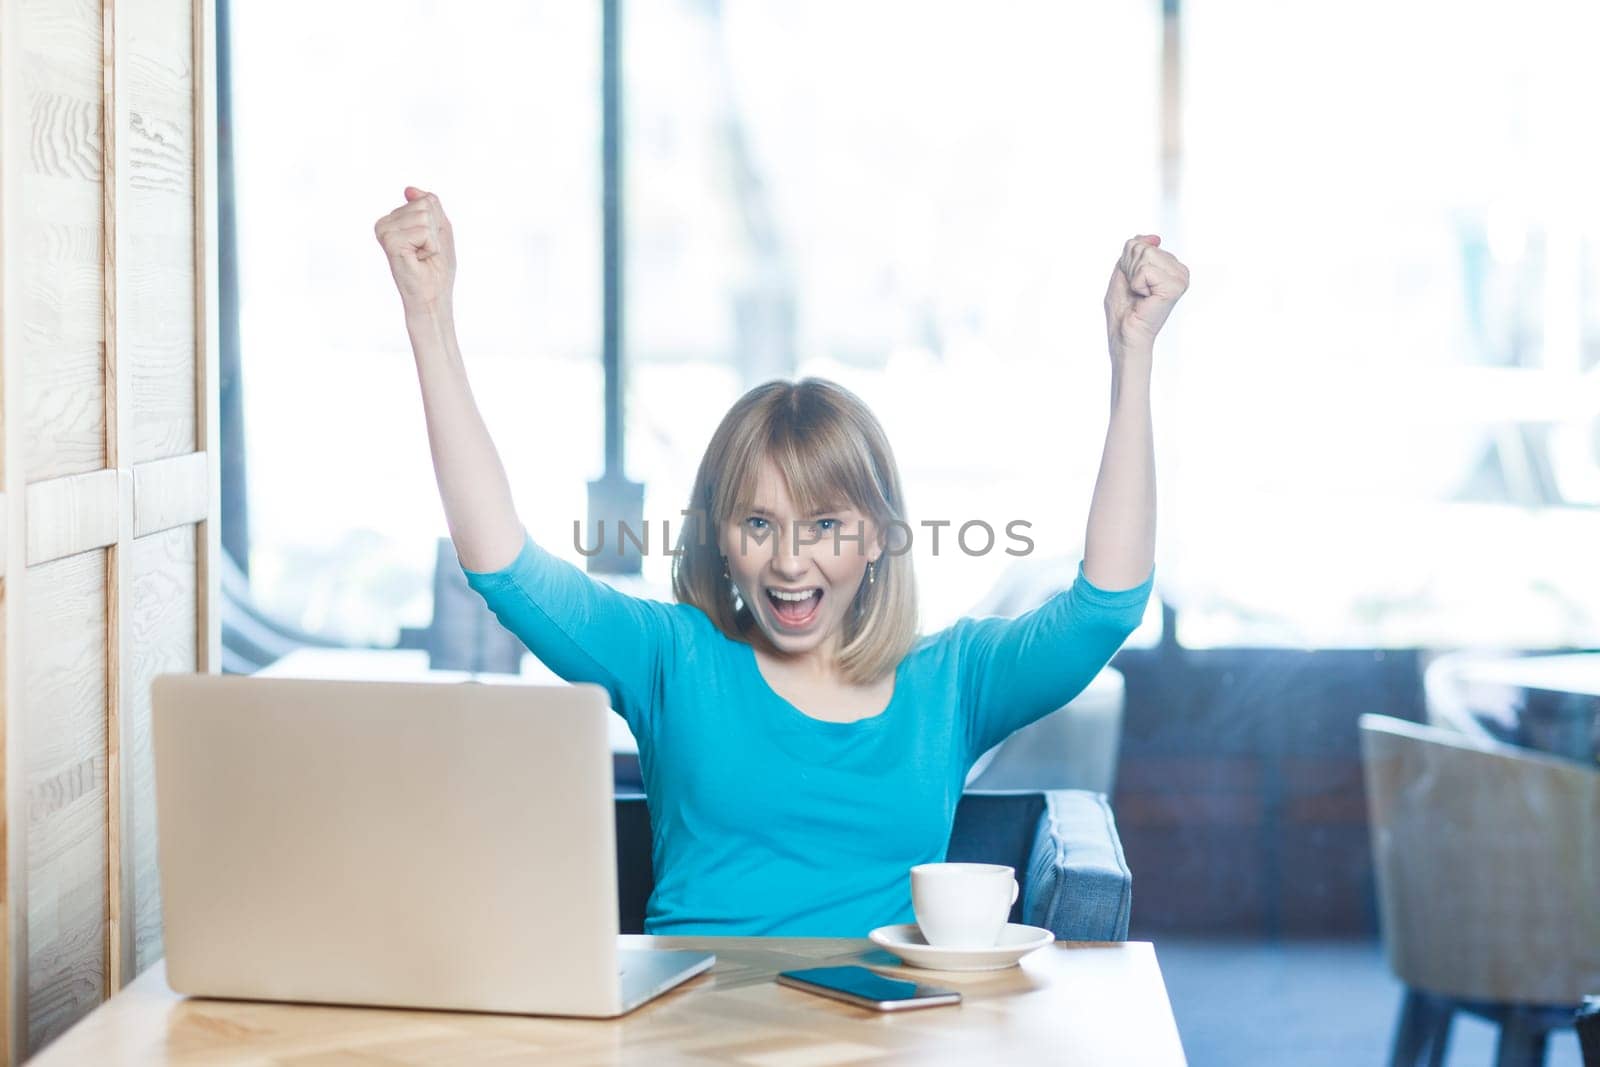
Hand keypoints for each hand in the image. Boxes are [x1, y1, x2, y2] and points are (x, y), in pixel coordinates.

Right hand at [374, 186, 456, 312]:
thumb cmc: (436, 269)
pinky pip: (422, 231)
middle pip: (425, 205)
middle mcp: (385, 223)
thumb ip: (429, 206)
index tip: (429, 244)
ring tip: (422, 256)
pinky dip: (430, 247)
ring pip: (424, 216)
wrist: (432, 298)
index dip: (438, 224)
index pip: (427, 200)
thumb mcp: (439, 230)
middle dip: (435, 231)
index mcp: (395, 219)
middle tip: (426, 252)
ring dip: (433, 240)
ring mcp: (385, 231)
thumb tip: (409, 189)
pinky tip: (418, 259)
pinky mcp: (389, 241)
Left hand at [1104, 234, 1188, 352]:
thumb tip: (1154, 237)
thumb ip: (1136, 250)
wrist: (1125, 334)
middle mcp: (1179, 270)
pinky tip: (1145, 298)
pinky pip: (1146, 269)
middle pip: (1142, 247)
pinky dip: (1137, 284)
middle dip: (1129, 269)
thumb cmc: (1123, 310)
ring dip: (1133, 277)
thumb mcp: (1125, 272)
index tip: (1133, 284)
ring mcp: (1180, 278)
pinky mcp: (1175, 286)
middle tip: (1135, 291)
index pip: (1140, 243)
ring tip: (1140, 294)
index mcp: (1169, 266)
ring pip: (1145, 254)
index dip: (1127, 264)